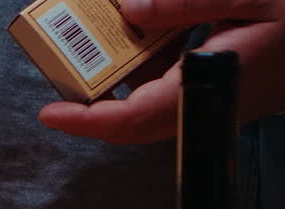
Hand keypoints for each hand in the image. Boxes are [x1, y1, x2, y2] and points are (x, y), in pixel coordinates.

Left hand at [37, 0, 284, 143]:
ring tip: (97, 39)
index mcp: (215, 87)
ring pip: (158, 95)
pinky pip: (181, 78)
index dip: (87, 121)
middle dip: (96, 95)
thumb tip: (131, 9)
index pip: (134, 120)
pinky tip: (149, 26)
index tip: (49, 113)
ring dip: (126, 70)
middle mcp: (214, 102)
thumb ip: (190, 1)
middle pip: (137, 115)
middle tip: (63, 64)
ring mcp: (225, 96)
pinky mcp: (234, 83)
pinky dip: (158, 55)